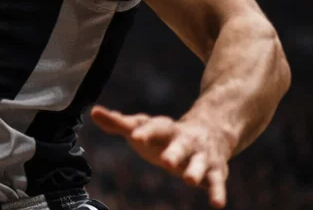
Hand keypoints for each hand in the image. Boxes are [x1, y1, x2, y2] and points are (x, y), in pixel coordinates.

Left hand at [91, 106, 234, 207]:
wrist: (210, 131)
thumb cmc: (166, 134)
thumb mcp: (144, 127)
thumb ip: (120, 123)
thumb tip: (94, 112)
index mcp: (166, 128)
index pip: (154, 127)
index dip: (145, 131)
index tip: (134, 136)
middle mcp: (186, 140)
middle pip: (180, 145)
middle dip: (174, 153)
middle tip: (166, 162)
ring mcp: (201, 155)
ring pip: (200, 163)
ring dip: (195, 171)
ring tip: (189, 180)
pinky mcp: (215, 171)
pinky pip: (217, 182)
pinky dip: (218, 192)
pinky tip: (217, 204)